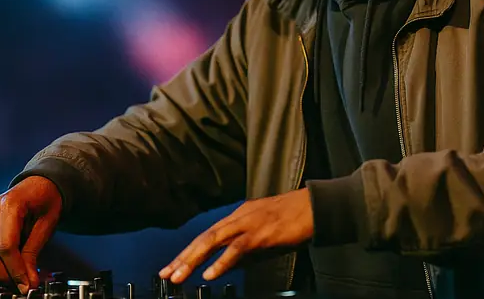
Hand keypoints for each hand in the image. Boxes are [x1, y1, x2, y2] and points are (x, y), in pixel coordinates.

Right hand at [0, 176, 62, 293]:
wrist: (43, 182)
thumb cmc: (48, 198)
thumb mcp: (48, 224)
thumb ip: (34, 252)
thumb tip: (28, 281)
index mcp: (11, 204)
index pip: (6, 245)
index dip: (14, 268)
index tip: (25, 284)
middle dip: (0, 272)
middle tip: (18, 284)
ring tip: (16, 277)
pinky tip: (11, 265)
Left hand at [159, 188, 313, 282]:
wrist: (317, 207)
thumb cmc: (295, 220)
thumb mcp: (264, 235)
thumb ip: (244, 250)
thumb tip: (224, 266)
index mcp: (240, 215)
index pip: (207, 234)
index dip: (188, 251)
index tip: (172, 266)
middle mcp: (240, 216)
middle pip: (204, 237)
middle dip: (183, 256)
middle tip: (165, 274)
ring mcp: (250, 222)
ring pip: (214, 240)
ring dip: (194, 260)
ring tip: (178, 276)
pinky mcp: (262, 233)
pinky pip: (237, 248)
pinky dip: (221, 262)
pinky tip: (210, 274)